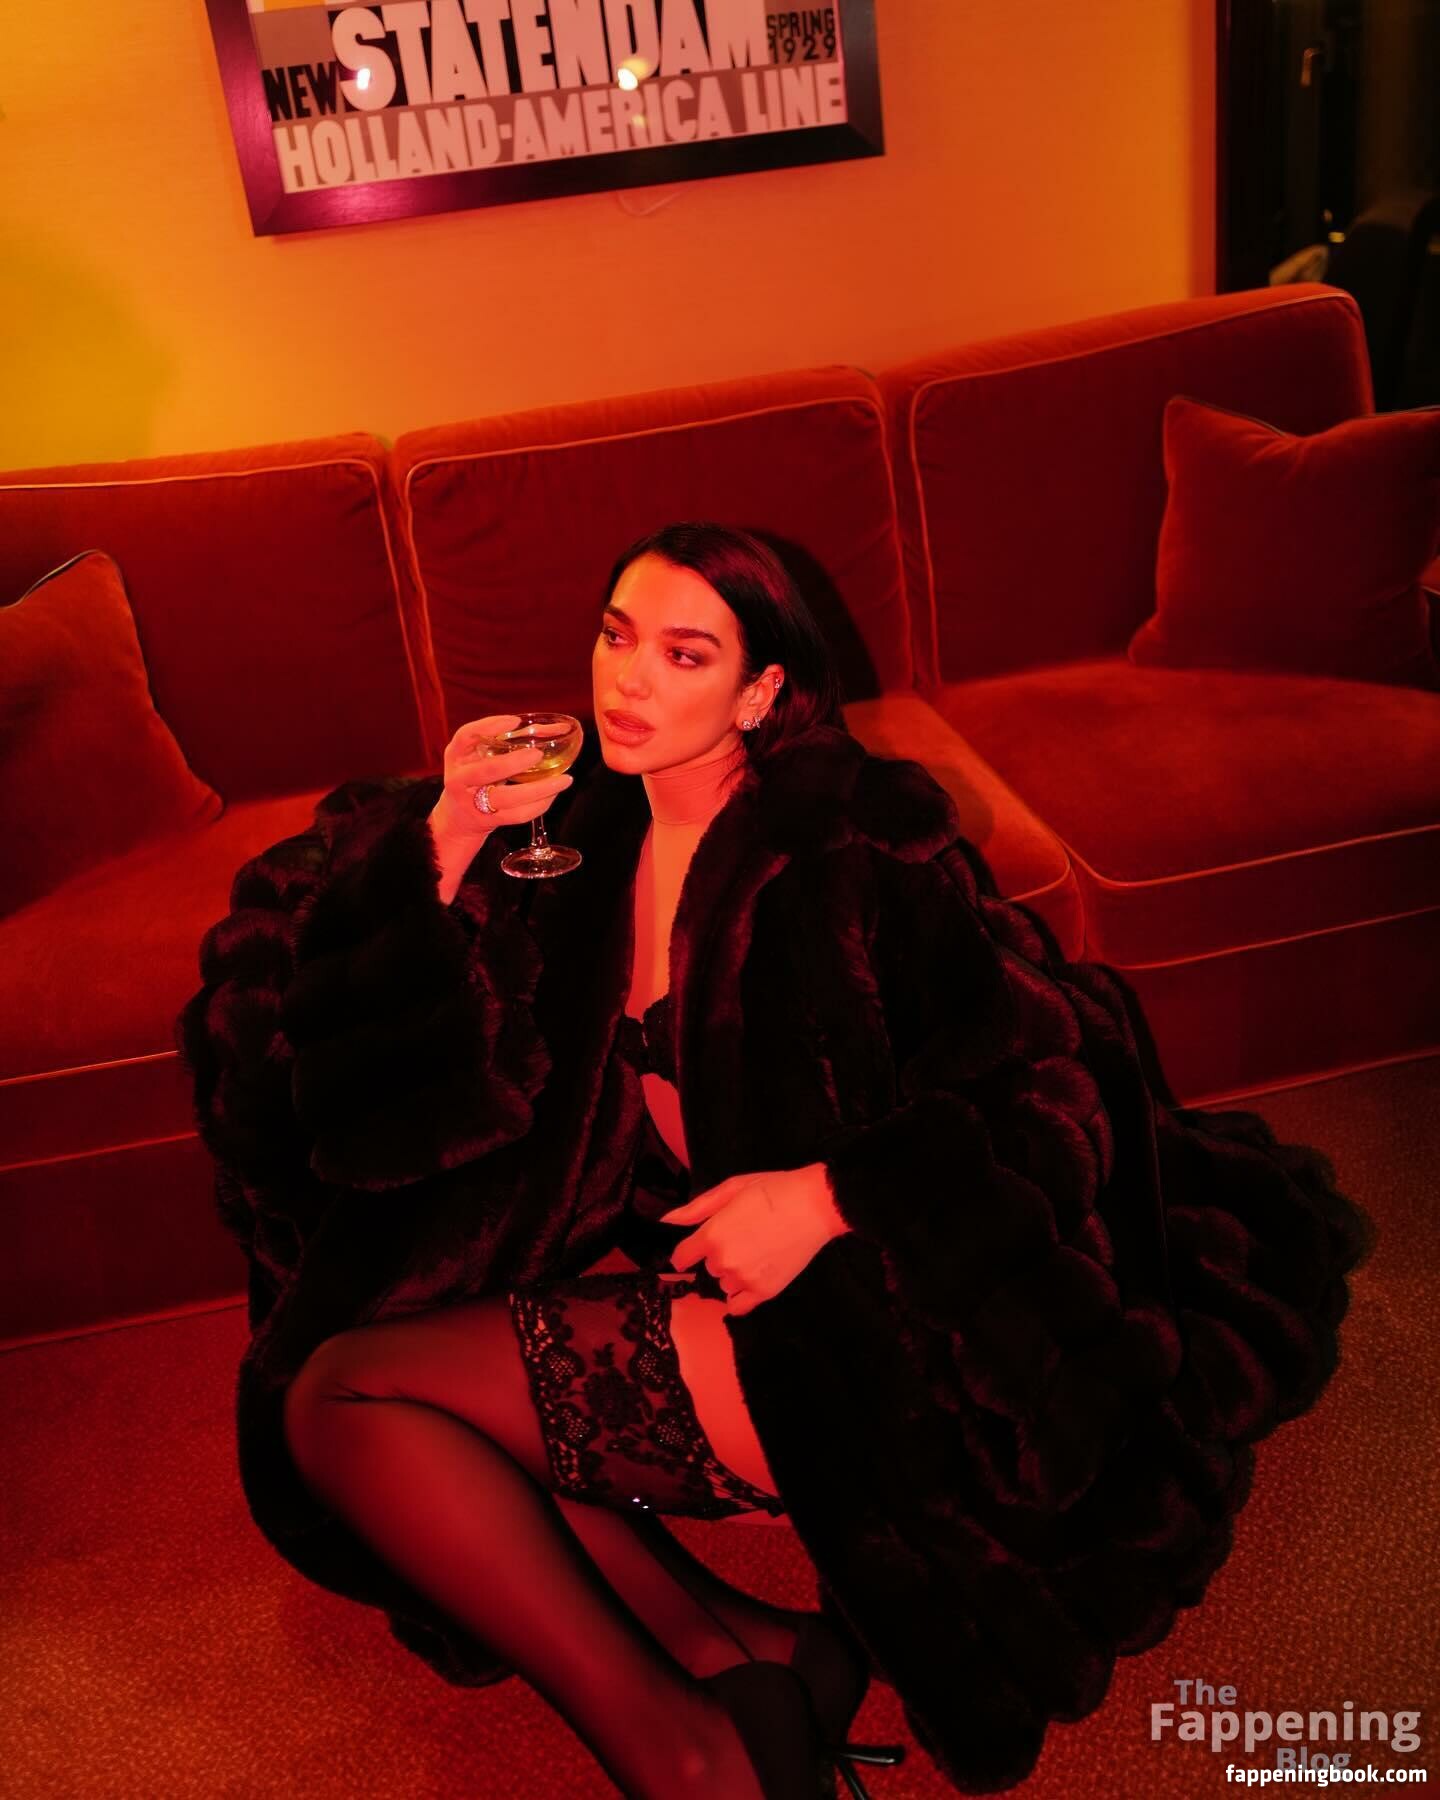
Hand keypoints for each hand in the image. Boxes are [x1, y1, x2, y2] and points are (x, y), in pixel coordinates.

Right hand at [429, 715, 574, 851]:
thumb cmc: (476, 776)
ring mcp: (472, 802)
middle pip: (487, 770)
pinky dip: (539, 805)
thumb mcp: (480, 755)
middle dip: (514, 762)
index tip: (514, 721)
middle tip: (538, 754)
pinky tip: (553, 794)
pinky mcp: (487, 821)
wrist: (458, 818)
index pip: (466, 735)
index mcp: (457, 755)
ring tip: (565, 779)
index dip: (489, 727)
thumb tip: (558, 729)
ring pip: (508, 797)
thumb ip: (509, 740)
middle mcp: (459, 778)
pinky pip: (517, 815)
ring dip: (539, 789)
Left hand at [656, 1163, 848, 1316]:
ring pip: (724, 1284)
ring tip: (756, 1251)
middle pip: (708, 1267)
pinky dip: (739, 1298)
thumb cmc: (772, 1190)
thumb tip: (667, 1221)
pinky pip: (738, 1307)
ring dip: (733, 1272)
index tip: (695, 1248)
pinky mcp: (765, 1292)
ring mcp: (744, 1280)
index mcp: (711, 1236)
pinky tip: (749, 1281)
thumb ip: (696, 1209)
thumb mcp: (731, 1189)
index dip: (687, 1251)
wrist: (815, 1206)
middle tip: (743, 1235)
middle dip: (719, 1254)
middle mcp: (723, 1262)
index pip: (682, 1256)